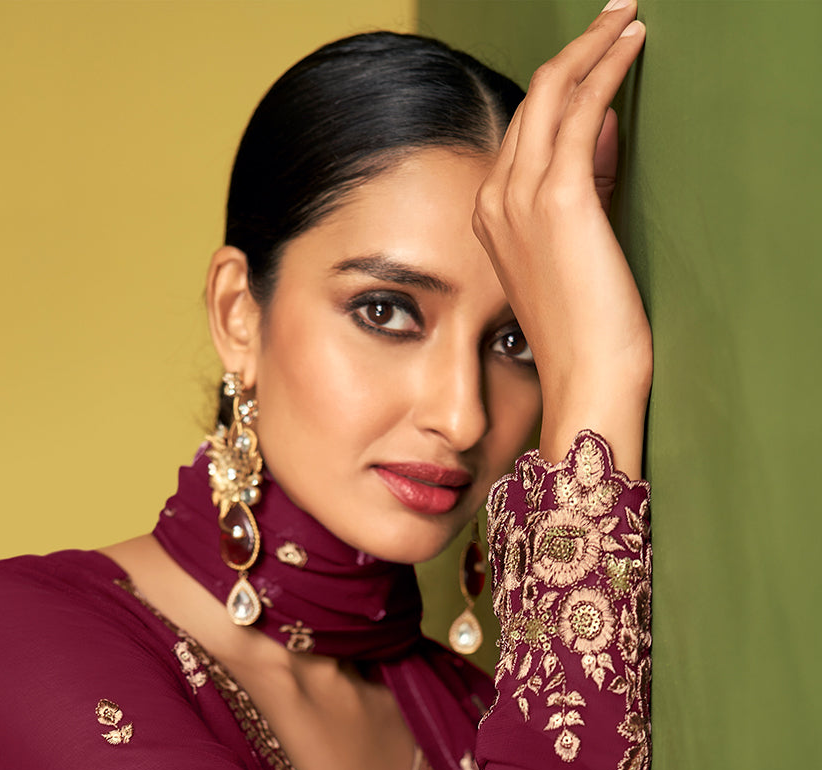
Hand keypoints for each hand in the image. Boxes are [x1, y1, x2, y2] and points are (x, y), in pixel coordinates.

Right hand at [473, 0, 651, 478]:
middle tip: (613, 18)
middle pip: (532, 102)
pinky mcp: (560, 198)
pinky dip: (606, 67)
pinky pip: (582, 109)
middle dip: (575, 52)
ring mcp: (522, 199)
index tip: (594, 56)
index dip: (561, 87)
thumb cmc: (584, 336)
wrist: (585, 381)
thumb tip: (606, 130)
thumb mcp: (576, 254)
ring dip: (593, 46)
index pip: (523, 133)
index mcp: (491, 220)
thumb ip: (584, 192)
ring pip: (552, 92)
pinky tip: (630, 43)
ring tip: (626, 19)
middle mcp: (496, 203)